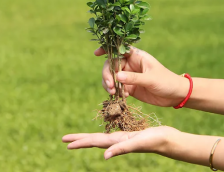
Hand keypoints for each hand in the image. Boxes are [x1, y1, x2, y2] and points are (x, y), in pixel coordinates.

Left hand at [62, 126, 178, 159]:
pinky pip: (112, 135)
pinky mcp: (130, 135)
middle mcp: (118, 141)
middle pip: (94, 140)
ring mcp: (123, 139)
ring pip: (102, 138)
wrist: (168, 140)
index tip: (66, 142)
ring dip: (89, 137)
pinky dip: (104, 135)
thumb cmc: (156, 141)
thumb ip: (122, 149)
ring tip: (80, 138)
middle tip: (64, 139)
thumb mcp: (138, 143)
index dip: (80, 141)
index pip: (94, 141)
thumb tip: (104, 157)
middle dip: (79, 139)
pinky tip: (104, 137)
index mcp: (117, 142)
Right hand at [95, 47, 188, 106]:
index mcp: (136, 56)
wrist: (175, 95)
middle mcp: (130, 64)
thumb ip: (134, 78)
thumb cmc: (166, 81)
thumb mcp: (151, 79)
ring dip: (109, 84)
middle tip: (110, 86)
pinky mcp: (129, 87)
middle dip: (107, 74)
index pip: (119, 49)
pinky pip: (117, 88)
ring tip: (113, 93)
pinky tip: (122, 97)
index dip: (107, 50)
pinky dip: (115, 92)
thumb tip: (117, 77)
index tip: (96, 54)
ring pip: (112, 77)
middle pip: (111, 65)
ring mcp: (129, 76)